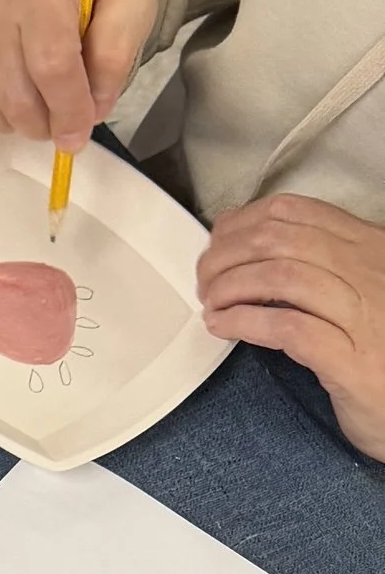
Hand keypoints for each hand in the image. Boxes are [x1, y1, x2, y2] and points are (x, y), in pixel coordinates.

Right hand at [0, 0, 158, 154]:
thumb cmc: (87, 0)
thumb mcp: (128, 6)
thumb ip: (117, 52)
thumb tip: (90, 107)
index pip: (52, 64)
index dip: (70, 110)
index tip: (79, 133)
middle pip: (13, 94)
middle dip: (42, 124)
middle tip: (56, 123)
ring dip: (11, 125)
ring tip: (29, 108)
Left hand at [198, 195, 384, 457]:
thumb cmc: (384, 346)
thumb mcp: (363, 289)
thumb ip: (321, 262)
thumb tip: (246, 246)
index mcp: (371, 248)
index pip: (293, 211)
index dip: (241, 223)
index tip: (218, 244)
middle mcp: (372, 272)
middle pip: (276, 240)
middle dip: (225, 256)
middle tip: (206, 281)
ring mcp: (367, 316)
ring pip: (278, 276)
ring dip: (228, 287)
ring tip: (212, 305)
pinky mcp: (356, 361)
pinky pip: (286, 327)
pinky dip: (243, 321)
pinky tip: (224, 326)